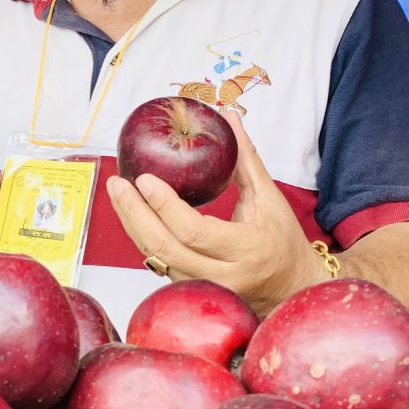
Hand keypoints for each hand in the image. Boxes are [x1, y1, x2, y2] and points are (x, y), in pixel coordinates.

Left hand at [105, 109, 326, 316]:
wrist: (290, 287)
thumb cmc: (282, 242)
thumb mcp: (270, 199)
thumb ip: (247, 160)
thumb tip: (230, 119)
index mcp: (245, 249)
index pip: (194, 231)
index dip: (164, 206)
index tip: (144, 179)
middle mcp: (223, 275)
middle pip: (165, 248)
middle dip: (134, 213)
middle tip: (118, 184)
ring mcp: (205, 286)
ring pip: (156, 258)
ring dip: (132, 225)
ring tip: (119, 194)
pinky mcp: (191, 290)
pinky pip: (159, 263)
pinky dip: (143, 237)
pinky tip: (133, 214)